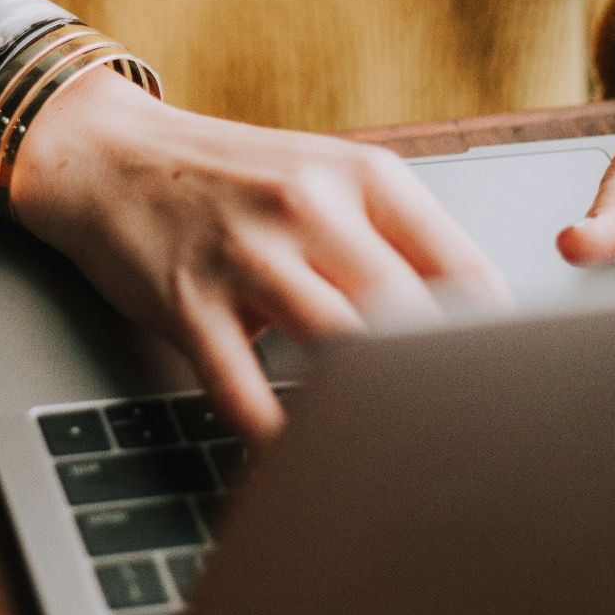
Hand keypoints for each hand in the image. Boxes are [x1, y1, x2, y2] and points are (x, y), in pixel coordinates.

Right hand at [14, 70, 508, 442]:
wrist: (109, 156)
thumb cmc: (230, 180)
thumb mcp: (324, 179)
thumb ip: (395, 239)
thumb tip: (478, 324)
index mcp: (363, 176)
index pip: (462, 268)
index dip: (494, 342)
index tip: (506, 391)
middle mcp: (309, 207)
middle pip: (407, 315)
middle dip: (439, 384)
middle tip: (460, 440)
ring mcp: (246, 255)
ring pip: (337, 349)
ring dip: (366, 410)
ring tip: (389, 457)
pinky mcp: (187, 301)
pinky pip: (242, 389)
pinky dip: (274, 435)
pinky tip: (297, 455)